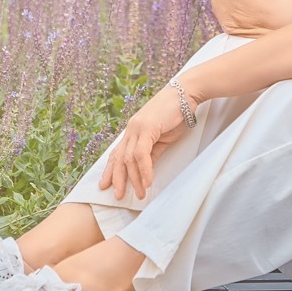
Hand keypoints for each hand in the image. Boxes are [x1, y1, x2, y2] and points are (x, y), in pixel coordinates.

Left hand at [99, 83, 195, 200]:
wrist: (185, 94)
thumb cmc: (176, 114)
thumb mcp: (162, 138)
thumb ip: (152, 153)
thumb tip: (146, 170)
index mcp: (133, 131)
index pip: (117, 153)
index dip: (110, 170)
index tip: (106, 185)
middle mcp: (131, 129)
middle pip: (119, 158)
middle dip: (117, 179)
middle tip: (118, 196)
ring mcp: (137, 127)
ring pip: (129, 158)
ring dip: (134, 179)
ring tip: (139, 193)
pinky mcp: (147, 127)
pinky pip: (142, 154)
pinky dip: (144, 169)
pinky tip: (147, 181)